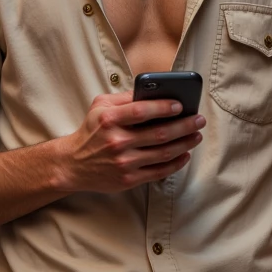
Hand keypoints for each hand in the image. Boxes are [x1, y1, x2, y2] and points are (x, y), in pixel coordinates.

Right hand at [56, 93, 204, 193]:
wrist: (73, 164)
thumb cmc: (91, 131)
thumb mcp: (100, 106)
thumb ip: (125, 97)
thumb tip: (154, 92)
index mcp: (110, 120)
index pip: (142, 111)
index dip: (164, 107)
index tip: (181, 105)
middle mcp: (117, 142)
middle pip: (160, 133)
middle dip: (185, 126)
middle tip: (199, 120)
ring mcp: (124, 162)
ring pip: (163, 153)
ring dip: (185, 144)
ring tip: (196, 135)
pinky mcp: (129, 179)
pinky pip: (159, 171)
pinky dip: (176, 163)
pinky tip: (185, 154)